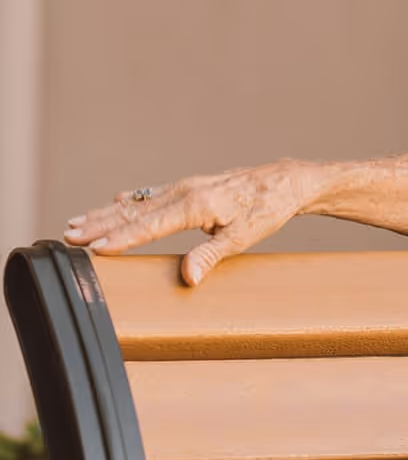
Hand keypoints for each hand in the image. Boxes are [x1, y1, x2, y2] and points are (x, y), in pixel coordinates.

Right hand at [63, 160, 317, 285]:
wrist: (284, 182)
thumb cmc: (267, 209)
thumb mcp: (244, 237)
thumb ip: (212, 256)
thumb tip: (188, 277)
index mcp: (196, 204)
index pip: (151, 225)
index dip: (122, 238)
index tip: (95, 248)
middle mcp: (185, 191)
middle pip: (135, 211)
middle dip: (101, 224)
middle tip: (69, 235)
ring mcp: (185, 187)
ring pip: (138, 202)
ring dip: (106, 212)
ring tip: (77, 222)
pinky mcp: (189, 187)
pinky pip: (151, 196)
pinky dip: (127, 203)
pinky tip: (112, 204)